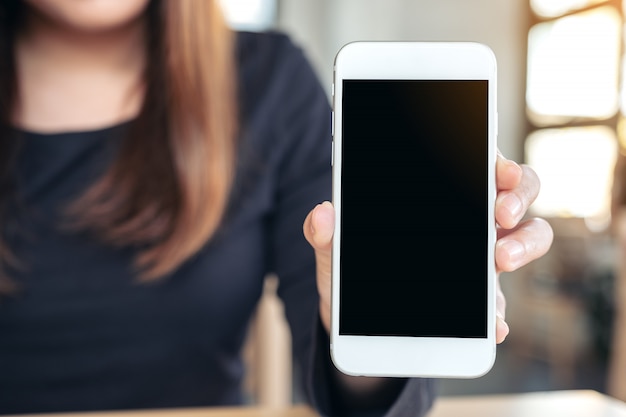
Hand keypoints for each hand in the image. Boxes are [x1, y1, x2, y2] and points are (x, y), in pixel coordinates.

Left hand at [303, 151, 553, 338]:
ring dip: (523, 245)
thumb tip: (321, 214)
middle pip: (516, 191)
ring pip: (527, 237)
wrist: (356, 318)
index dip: (497, 161)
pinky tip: (493, 322)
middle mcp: (469, 219)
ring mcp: (480, 257)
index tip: (498, 169)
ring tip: (500, 260)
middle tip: (500, 214)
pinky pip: (502, 300)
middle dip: (518, 196)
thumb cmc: (351, 269)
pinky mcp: (481, 298)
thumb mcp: (334, 250)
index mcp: (440, 194)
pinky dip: (500, 310)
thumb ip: (325, 233)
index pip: (477, 163)